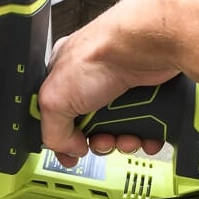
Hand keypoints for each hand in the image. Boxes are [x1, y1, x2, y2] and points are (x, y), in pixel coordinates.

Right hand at [37, 0, 180, 166]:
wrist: (144, 45)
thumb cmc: (101, 54)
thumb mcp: (54, 99)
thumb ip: (52, 131)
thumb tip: (69, 149)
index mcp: (63, 77)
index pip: (57, 115)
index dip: (64, 137)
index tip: (72, 152)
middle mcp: (92, 81)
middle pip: (91, 128)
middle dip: (98, 142)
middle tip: (103, 141)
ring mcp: (120, 88)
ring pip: (119, 129)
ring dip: (123, 142)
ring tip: (127, 138)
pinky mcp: (147, 94)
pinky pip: (146, 125)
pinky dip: (147, 136)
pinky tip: (146, 136)